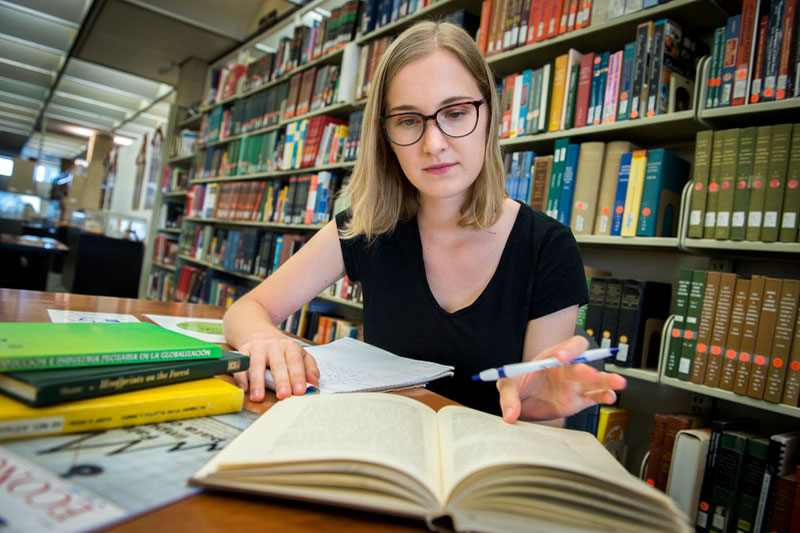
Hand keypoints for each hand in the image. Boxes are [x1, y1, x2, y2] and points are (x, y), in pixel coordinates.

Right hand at [232, 333, 319, 401]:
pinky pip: (241, 364)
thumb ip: (309, 367)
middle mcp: (274, 346)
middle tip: (284, 395)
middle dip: (281, 381)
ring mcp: (257, 348)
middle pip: (278, 364)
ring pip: (257, 364)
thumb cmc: (281, 349)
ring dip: (257, 382)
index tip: (300, 391)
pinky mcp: (243, 351)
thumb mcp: (299, 354)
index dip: (298, 377)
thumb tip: (315, 382)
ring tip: (258, 397)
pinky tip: (243, 388)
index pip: (296, 362)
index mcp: (290, 347)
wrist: (258, 332)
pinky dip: (240, 376)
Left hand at [497, 336, 626, 422]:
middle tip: (588, 375)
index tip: (561, 358)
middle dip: (587, 369)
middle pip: (584, 363)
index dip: (568, 350)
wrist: (522, 404)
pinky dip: (603, 397)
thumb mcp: (507, 385)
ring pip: (595, 380)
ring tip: (618, 384)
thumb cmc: (517, 386)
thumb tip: (510, 414)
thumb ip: (508, 397)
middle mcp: (566, 370)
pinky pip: (594, 397)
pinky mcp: (578, 401)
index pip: (566, 347)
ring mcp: (574, 386)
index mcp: (551, 358)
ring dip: (606, 380)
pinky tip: (610, 397)